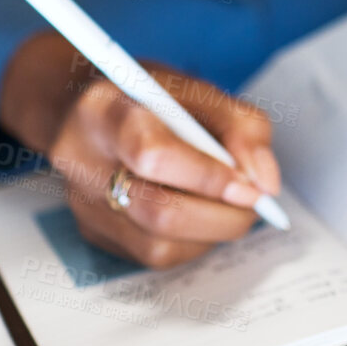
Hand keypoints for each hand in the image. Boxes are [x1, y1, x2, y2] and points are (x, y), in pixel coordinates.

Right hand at [0, 30, 280, 267]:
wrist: (87, 109)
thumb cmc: (146, 97)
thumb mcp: (197, 89)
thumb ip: (241, 126)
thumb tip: (265, 184)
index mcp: (103, 110)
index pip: (153, 155)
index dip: (209, 177)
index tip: (250, 185)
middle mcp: (81, 161)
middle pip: (159, 212)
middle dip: (222, 215)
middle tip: (254, 202)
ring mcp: (82, 204)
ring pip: (159, 246)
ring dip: (212, 231)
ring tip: (227, 203)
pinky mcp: (93, 233)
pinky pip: (154, 256)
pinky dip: (192, 241)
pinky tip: (197, 212)